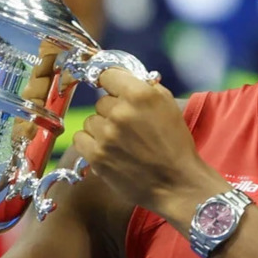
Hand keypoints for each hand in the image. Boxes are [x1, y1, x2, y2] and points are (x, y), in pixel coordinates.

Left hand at [73, 68, 224, 219]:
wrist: (177, 184)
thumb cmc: (175, 145)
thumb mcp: (168, 105)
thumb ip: (145, 86)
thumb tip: (123, 77)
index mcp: (140, 95)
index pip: (107, 73)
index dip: (110, 81)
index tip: (110, 87)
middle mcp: (121, 112)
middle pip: (101, 101)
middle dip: (113, 111)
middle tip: (130, 127)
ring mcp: (106, 135)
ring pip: (90, 121)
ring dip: (102, 129)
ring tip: (121, 142)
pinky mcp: (97, 156)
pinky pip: (80, 139)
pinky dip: (91, 143)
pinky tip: (107, 150)